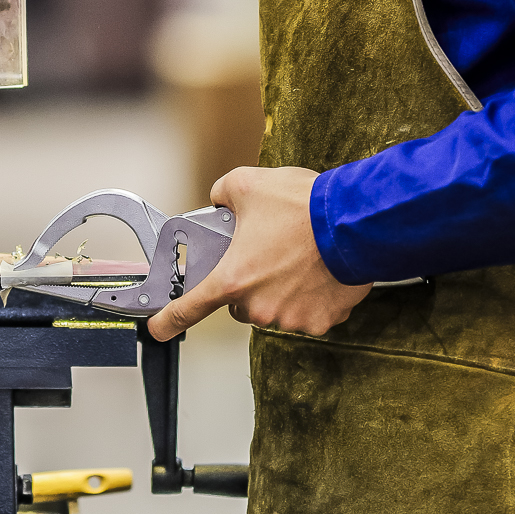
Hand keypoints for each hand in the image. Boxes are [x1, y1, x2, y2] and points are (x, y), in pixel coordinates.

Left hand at [147, 165, 372, 340]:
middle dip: (249, 282)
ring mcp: (291, 318)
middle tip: (267, 254)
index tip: (158, 329)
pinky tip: (319, 271)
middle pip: (241, 302)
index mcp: (234, 278)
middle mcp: (259, 306)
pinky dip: (310, 296)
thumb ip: (221, 194)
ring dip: (281, 290)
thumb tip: (219, 201)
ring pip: (275, 309)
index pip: (191, 308)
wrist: (355, 221)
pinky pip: (307, 313)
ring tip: (298, 258)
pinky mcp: (322, 322)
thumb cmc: (303, 205)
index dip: (170, 320)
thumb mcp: (247, 184)